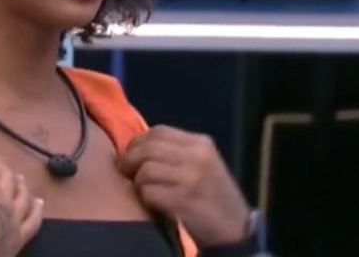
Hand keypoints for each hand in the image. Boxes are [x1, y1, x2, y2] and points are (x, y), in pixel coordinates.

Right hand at [0, 126, 43, 256]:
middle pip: (5, 177)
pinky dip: (36, 210)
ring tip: (20, 178)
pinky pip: (33, 221)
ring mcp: (14, 218)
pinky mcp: (19, 238)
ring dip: (21, 184)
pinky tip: (39, 204)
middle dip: (1, 167)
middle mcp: (4, 197)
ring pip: (22, 196)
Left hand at [118, 125, 249, 247]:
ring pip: (146, 170)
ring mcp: (191, 178)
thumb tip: (136, 146)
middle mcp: (197, 157)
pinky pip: (149, 192)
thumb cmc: (212, 193)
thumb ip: (175, 151)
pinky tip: (152, 202)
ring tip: (141, 188)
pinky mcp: (183, 200)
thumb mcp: (201, 162)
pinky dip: (144, 197)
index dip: (138, 141)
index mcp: (201, 143)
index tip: (131, 153)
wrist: (235, 227)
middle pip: (149, 148)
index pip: (159, 131)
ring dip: (137, 181)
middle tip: (124, 171)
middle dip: (130, 159)